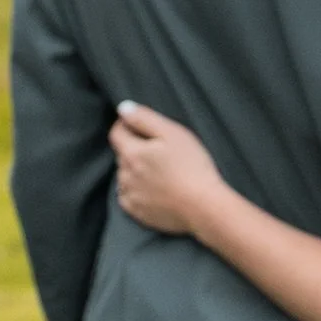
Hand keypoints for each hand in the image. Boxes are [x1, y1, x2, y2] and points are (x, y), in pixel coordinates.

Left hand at [110, 100, 226, 236]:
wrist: (203, 207)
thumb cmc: (192, 167)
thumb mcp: (173, 133)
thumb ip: (145, 118)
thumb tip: (123, 108)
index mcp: (132, 153)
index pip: (116, 133)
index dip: (126, 125)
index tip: (139, 124)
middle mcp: (125, 174)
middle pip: (122, 154)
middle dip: (134, 148)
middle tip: (158, 149)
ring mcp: (130, 195)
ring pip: (124, 176)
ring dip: (134, 170)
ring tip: (158, 171)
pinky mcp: (137, 212)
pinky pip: (127, 196)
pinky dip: (135, 190)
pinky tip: (153, 189)